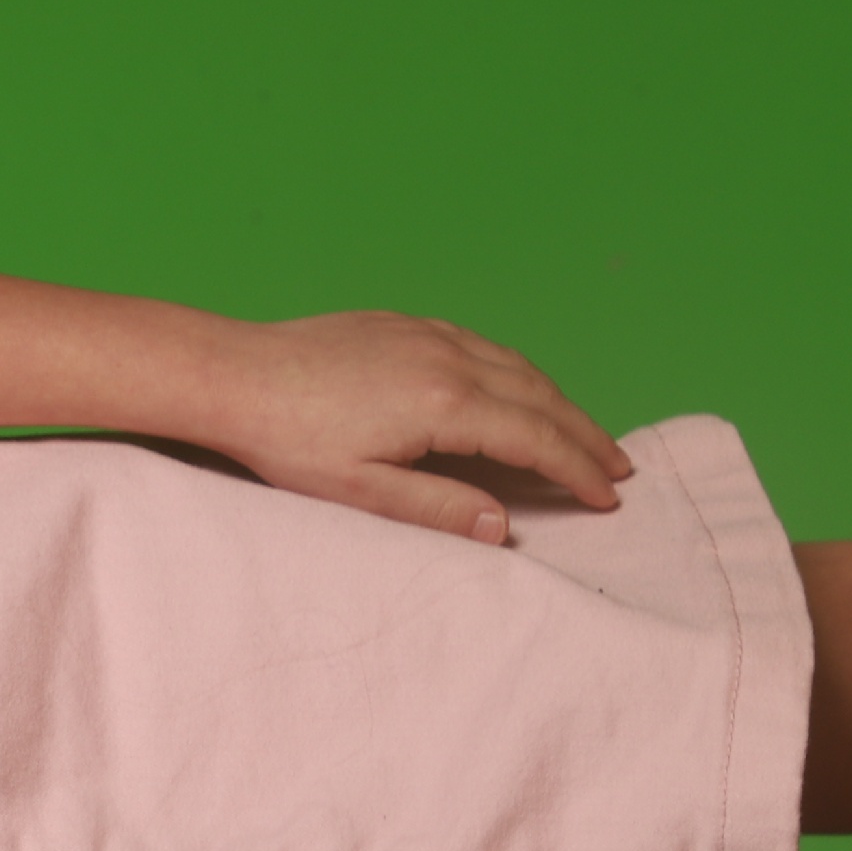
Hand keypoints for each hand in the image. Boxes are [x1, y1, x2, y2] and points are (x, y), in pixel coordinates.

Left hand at [200, 312, 632, 544]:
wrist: (232, 374)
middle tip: (618, 469)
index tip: (607, 497)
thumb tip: (503, 526)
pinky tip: (519, 389)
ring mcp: (427, 334)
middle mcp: (448, 358)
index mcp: (444, 403)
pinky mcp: (404, 324)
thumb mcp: (360, 491)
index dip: (577, 470)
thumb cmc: (286, 439)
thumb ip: (437, 508)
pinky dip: (517, 372)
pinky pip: (482, 346)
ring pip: (516, 366)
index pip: (535, 439)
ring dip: (557, 401)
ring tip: (582, 434)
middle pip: (541, 397)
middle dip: (585, 435)